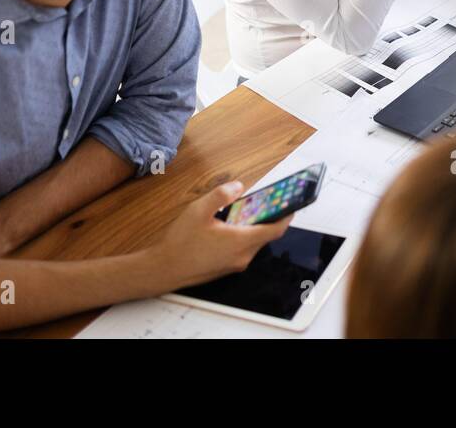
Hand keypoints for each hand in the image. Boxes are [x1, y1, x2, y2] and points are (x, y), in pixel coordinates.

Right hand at [150, 182, 291, 289]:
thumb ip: (221, 195)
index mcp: (241, 241)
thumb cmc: (180, 242)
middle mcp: (242, 256)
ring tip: (244, 212)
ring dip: (254, 228)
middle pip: (266, 236)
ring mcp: (235, 264)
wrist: (163, 269)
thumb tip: (238, 186)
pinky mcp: (226, 268)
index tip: (292, 205)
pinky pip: (243, 250)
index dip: (287, 216)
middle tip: (267, 202)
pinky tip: (229, 227)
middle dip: (269, 219)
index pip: (275, 230)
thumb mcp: (199, 210)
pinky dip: (243, 237)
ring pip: (254, 243)